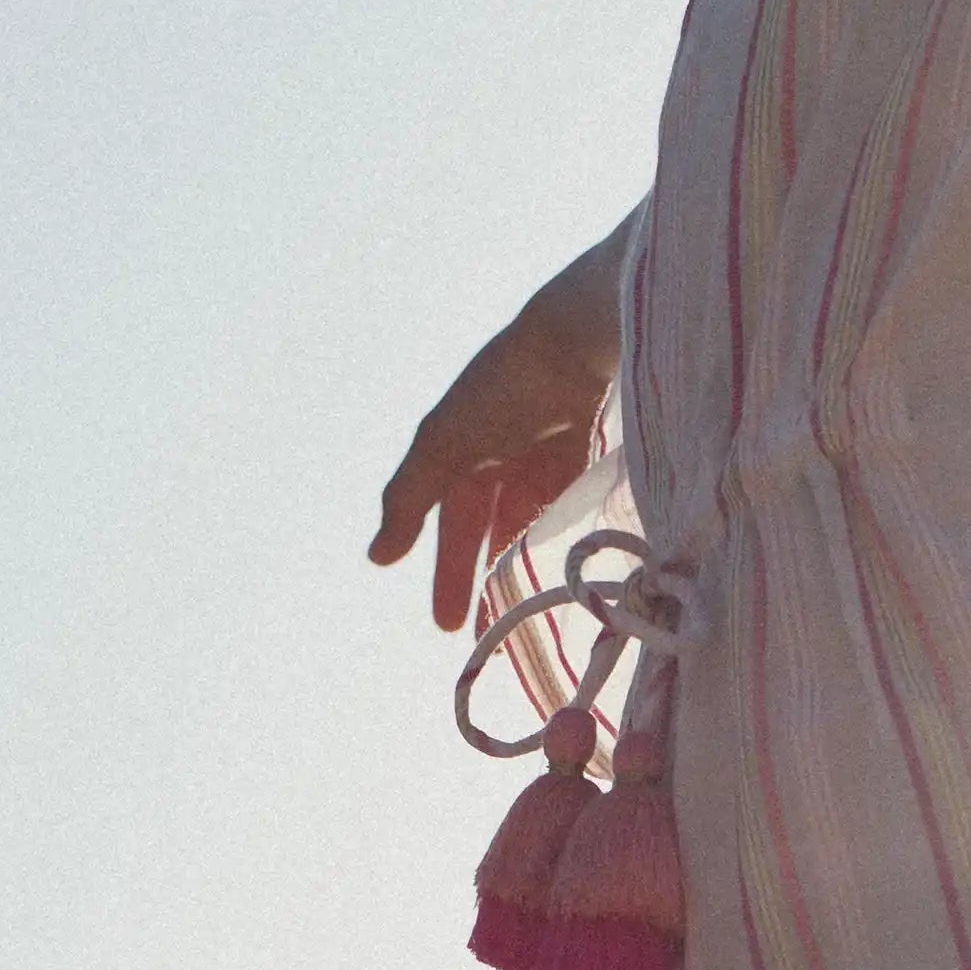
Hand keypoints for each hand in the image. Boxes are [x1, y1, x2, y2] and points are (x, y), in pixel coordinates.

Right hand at [367, 227, 628, 630]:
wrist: (580, 336)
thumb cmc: (503, 388)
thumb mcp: (443, 444)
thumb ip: (409, 499)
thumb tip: (376, 558)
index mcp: (465, 448)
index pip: (454, 524)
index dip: (448, 571)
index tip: (447, 624)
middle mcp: (506, 450)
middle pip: (494, 529)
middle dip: (487, 576)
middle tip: (487, 633)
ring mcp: (552, 447)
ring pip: (537, 521)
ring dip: (529, 561)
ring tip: (531, 611)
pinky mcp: (594, 446)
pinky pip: (576, 501)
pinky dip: (570, 532)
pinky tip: (575, 567)